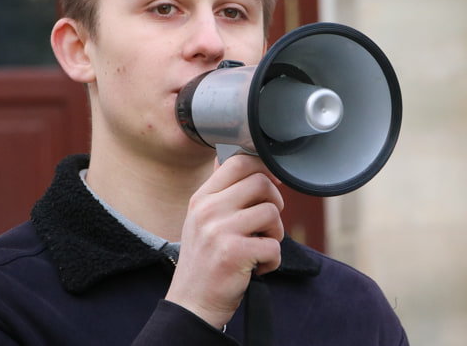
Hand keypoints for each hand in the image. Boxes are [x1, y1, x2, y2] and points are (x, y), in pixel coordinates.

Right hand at [165, 154, 284, 328]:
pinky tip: (257, 268)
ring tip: (260, 248)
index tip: (273, 183)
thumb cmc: (204, 262)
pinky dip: (273, 260)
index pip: (238, 162)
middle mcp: (208, 210)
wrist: (192, 304)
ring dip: (275, 234)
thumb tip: (246, 164)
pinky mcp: (234, 254)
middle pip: (261, 183)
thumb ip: (222, 193)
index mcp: (202, 198)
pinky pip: (274, 246)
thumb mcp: (202, 220)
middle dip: (275, 203)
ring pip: (272, 213)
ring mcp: (220, 230)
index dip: (263, 168)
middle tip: (267, 225)